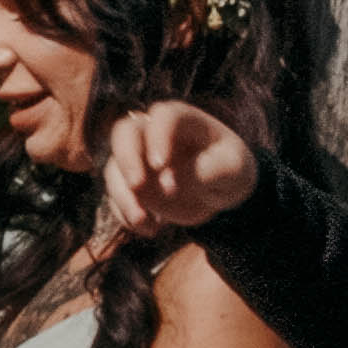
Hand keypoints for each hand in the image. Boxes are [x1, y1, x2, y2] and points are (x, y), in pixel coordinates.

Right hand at [101, 101, 257, 231]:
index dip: (157, 137)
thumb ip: (208, 171)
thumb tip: (168, 184)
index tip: (160, 165)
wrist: (219, 189)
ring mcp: (136, 158)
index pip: (163, 117)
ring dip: (123, 195)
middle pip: (124, 132)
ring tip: (142, 220)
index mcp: (182, 120)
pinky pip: (116, 196)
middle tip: (138, 185)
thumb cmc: (229, 170)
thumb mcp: (233, 170)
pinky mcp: (128, 183)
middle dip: (126, 159)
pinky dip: (125, 214)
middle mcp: (151, 133)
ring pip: (114, 168)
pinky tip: (149, 229)